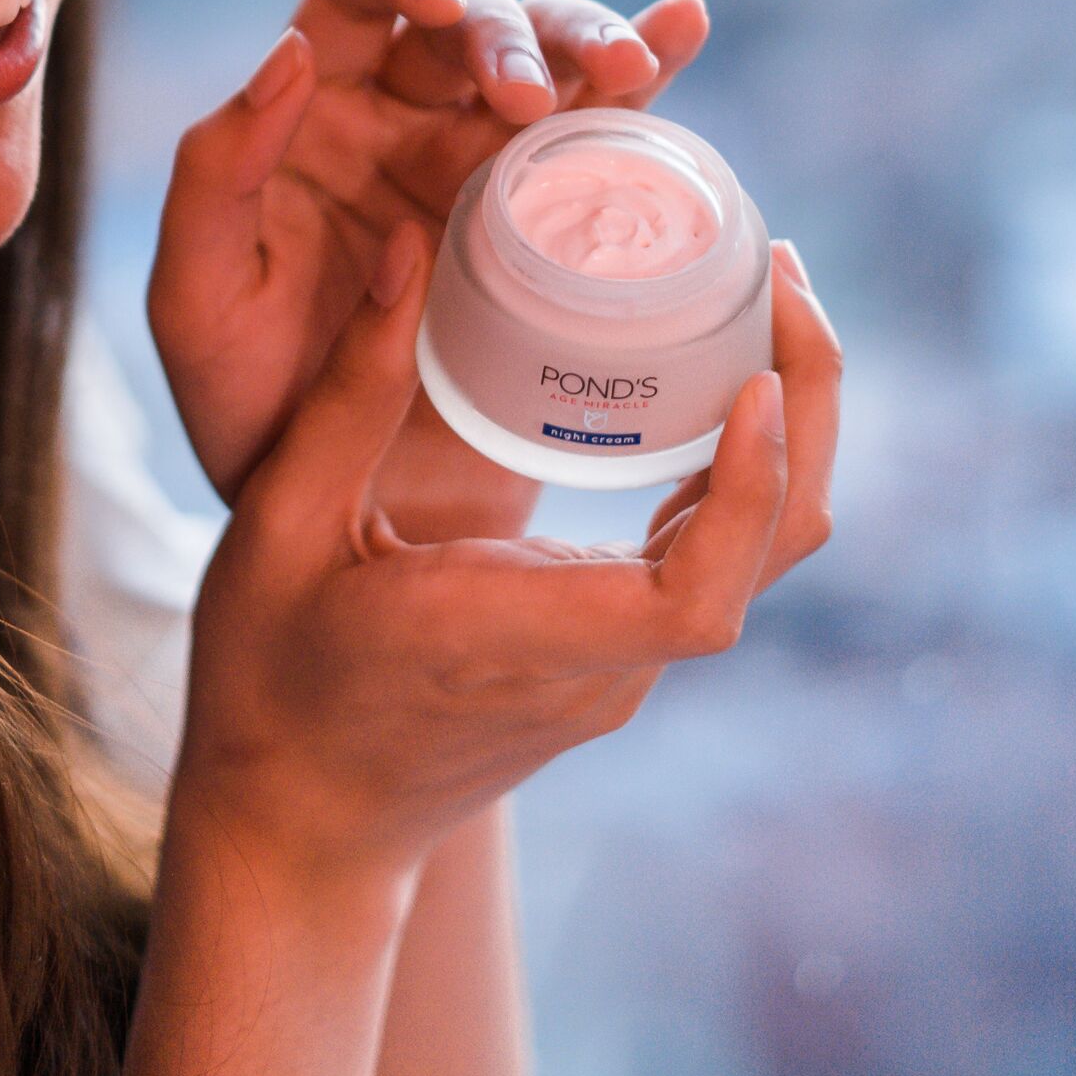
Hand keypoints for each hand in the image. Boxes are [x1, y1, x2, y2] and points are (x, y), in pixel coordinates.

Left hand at [147, 0, 709, 521]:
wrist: (339, 521)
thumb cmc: (248, 409)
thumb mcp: (197, 297)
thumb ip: (215, 173)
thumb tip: (289, 48)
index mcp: (315, 110)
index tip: (435, 7)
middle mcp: (407, 116)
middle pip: (474, 15)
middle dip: (508, 32)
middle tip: (521, 98)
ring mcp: (487, 164)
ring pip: (552, 59)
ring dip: (591, 43)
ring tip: (624, 74)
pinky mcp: (554, 222)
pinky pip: (610, 129)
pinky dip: (657, 65)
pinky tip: (687, 24)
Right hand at [171, 230, 840, 894]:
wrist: (298, 824)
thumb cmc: (269, 678)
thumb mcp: (278, 525)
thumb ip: (348, 396)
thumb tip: (406, 251)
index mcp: (513, 638)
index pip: (692, 597)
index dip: (749, 493)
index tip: (754, 383)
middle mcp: (596, 664)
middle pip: (765, 555)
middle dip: (805, 412)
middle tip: (779, 271)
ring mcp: (619, 667)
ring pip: (757, 556)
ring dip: (787, 428)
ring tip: (758, 295)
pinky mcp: (616, 652)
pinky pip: (714, 557)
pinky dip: (740, 463)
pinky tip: (713, 374)